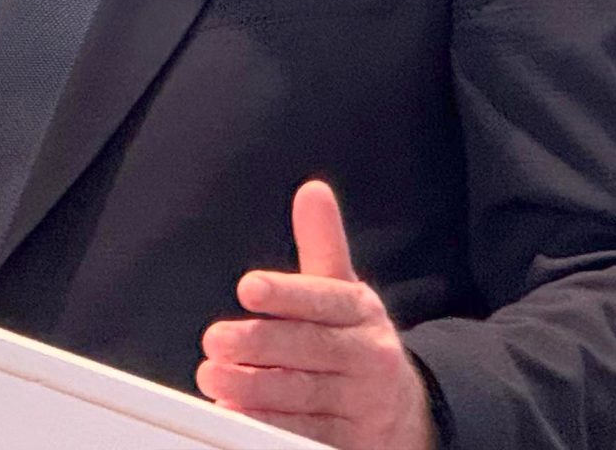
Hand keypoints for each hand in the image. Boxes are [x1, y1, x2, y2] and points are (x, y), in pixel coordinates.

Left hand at [196, 180, 436, 449]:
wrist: (401, 411)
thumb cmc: (354, 340)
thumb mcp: (343, 292)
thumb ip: (323, 244)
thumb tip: (312, 191)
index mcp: (362, 314)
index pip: (326, 300)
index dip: (287, 294)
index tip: (248, 287)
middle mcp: (367, 358)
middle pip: (312, 350)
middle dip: (261, 344)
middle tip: (215, 339)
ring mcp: (359, 405)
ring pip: (305, 395)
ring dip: (255, 388)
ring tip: (214, 375)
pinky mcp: (347, 443)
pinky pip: (306, 435)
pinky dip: (269, 426)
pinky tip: (236, 413)